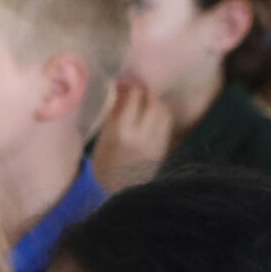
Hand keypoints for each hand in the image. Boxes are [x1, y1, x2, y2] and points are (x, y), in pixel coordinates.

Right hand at [92, 75, 174, 190]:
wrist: (116, 189)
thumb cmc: (104, 163)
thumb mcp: (104, 137)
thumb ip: (115, 112)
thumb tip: (123, 89)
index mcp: (121, 132)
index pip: (133, 99)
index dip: (130, 86)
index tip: (125, 81)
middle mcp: (142, 135)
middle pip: (152, 102)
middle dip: (146, 92)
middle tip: (138, 88)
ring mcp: (155, 142)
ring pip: (163, 111)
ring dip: (155, 101)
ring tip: (146, 100)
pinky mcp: (163, 147)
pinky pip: (166, 123)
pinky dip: (161, 113)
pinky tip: (152, 113)